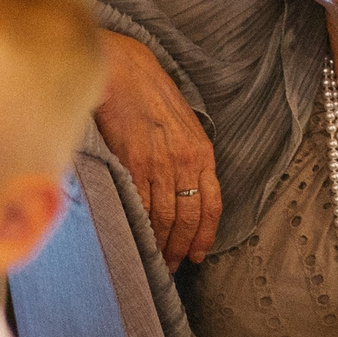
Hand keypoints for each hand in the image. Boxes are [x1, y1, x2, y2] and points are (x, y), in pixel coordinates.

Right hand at [92, 31, 220, 265]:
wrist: (125, 71)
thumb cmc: (152, 95)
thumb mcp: (185, 125)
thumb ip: (189, 157)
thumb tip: (184, 191)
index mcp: (203, 152)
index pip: (212, 204)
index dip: (206, 234)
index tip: (198, 255)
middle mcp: (186, 161)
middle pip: (188, 217)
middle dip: (181, 246)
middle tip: (173, 266)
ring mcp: (159, 163)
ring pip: (164, 216)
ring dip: (161, 243)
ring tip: (156, 260)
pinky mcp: (132, 163)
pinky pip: (140, 204)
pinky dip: (140, 226)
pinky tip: (137, 238)